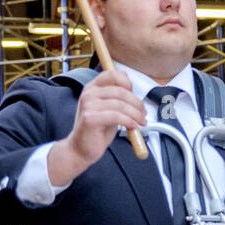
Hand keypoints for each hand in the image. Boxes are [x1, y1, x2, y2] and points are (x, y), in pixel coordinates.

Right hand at [46, 68, 145, 184]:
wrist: (81, 149)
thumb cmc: (97, 130)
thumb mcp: (109, 109)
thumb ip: (117, 97)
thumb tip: (133, 89)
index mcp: (92, 88)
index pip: (113, 74)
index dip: (127, 83)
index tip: (135, 96)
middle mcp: (89, 93)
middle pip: (121, 90)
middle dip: (137, 103)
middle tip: (143, 113)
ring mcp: (88, 105)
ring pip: (121, 104)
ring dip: (136, 114)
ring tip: (141, 122)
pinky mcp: (90, 118)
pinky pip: (117, 116)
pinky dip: (129, 121)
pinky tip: (133, 127)